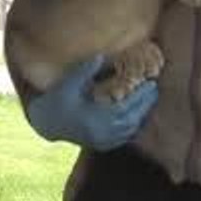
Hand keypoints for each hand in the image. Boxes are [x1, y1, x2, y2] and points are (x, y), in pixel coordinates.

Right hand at [26, 55, 157, 150]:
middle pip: (132, 119)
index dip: (140, 96)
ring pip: (130, 130)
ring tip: (148, 99)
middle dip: (145, 104)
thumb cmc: (56, 101)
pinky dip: (133, 126)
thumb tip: (100, 56)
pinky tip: (137, 115)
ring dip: (141, 115)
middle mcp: (102, 133)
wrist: (46, 123)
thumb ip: (85, 71)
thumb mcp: (68, 85)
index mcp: (95, 119)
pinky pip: (125, 137)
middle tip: (154, 88)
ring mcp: (103, 141)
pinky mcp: (102, 145)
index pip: (126, 107)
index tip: (150, 83)